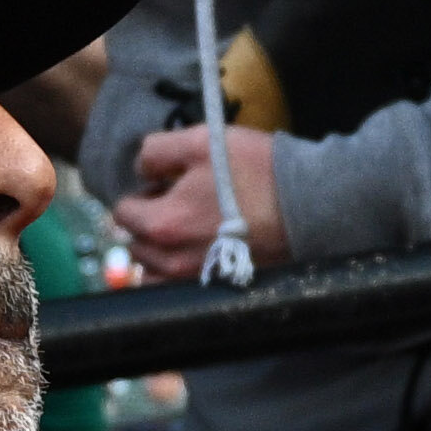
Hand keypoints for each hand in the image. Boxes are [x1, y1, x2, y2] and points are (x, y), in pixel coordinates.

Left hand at [114, 125, 285, 278]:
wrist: (308, 205)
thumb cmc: (255, 171)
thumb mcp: (200, 141)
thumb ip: (156, 151)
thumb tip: (141, 169)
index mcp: (161, 225)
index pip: (121, 212)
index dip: (141, 192)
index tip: (164, 184)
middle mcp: (171, 262)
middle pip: (135, 244)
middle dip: (147, 222)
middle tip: (179, 202)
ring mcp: (194, 280)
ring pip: (153, 270)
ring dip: (160, 249)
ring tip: (189, 228)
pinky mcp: (217, 288)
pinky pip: (177, 286)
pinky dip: (179, 270)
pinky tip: (202, 249)